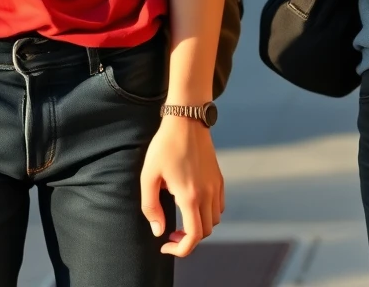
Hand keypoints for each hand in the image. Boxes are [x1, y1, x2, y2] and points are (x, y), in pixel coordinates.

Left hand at [141, 116, 223, 257]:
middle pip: (205, 231)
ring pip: (214, 219)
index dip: (180, 249)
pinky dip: (209, 212)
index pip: (193, 237)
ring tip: (182, 218)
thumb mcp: (149, 175)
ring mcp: (216, 185)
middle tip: (171, 234)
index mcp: (190, 196)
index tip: (165, 244)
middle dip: (188, 239)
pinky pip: (219, 205)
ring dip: (200, 226)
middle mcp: (207, 193)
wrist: (186, 120)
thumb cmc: (164, 146)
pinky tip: (194, 203)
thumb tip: (159, 231)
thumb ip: (151, 206)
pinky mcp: (219, 176)